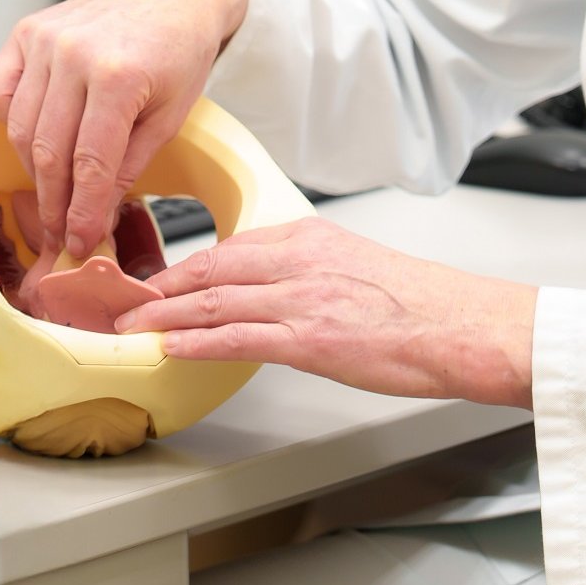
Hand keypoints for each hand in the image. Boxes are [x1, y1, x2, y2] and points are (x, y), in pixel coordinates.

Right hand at [0, 0, 249, 259]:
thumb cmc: (180, 50)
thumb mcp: (171, 117)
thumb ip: (129, 166)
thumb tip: (96, 214)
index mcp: (119, 76)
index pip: (90, 163)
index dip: (82, 211)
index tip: (78, 242)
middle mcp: (75, 53)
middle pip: (48, 151)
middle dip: (53, 203)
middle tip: (59, 234)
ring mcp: (46, 39)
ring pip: (20, 127)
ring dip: (33, 171)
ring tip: (51, 196)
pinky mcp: (28, 31)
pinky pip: (0, 91)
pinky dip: (10, 122)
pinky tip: (33, 140)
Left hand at [114, 218, 538, 408]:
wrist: (461, 326)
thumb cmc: (421, 305)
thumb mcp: (357, 266)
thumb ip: (310, 271)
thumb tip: (272, 292)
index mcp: (311, 237)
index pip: (231, 248)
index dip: (185, 267)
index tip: (157, 281)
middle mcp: (300, 260)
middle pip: (211, 269)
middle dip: (161, 288)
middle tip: (124, 302)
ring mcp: (302, 299)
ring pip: (214, 302)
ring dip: (164, 316)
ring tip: (130, 327)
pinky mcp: (311, 339)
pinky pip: (237, 338)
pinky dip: (196, 342)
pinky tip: (169, 347)